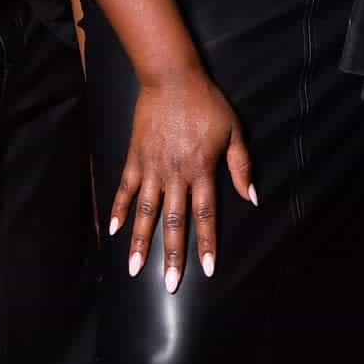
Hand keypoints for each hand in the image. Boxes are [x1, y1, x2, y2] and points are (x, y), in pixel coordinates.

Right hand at [110, 65, 254, 291]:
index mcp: (202, 170)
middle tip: (168, 284)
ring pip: (146, 212)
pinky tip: (112, 231)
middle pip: (174, 222)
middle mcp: (176, 175)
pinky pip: (125, 189)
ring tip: (134, 269)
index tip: (206, 269)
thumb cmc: (208, 104)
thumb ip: (241, 166)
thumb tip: (251, 197)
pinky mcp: (135, 159)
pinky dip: (118, 210)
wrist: (172, 79)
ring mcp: (152, 168)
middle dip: (172, 255)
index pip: (206, 215)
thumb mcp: (234, 132)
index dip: (207, 243)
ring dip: (140, 242)